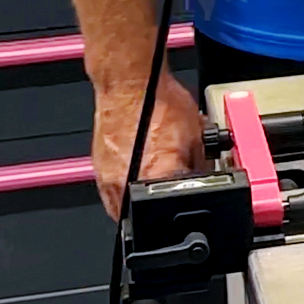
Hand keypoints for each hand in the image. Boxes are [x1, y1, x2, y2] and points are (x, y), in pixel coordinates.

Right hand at [90, 72, 207, 219]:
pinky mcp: (99, 171)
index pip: (173, 210)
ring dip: (138, 204)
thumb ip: (199, 164)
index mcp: (156, 178)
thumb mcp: (196, 135)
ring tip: (151, 190)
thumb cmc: (158, 101)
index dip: (184, 207)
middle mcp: (127, 185)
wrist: (129, 85)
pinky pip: (112, 192)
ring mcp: (108, 180)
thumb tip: (204, 179)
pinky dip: (126, 188)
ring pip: (124, 209)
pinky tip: (137, 175)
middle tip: (168, 203)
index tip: (190, 200)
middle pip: (144, 218)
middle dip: (158, 212)